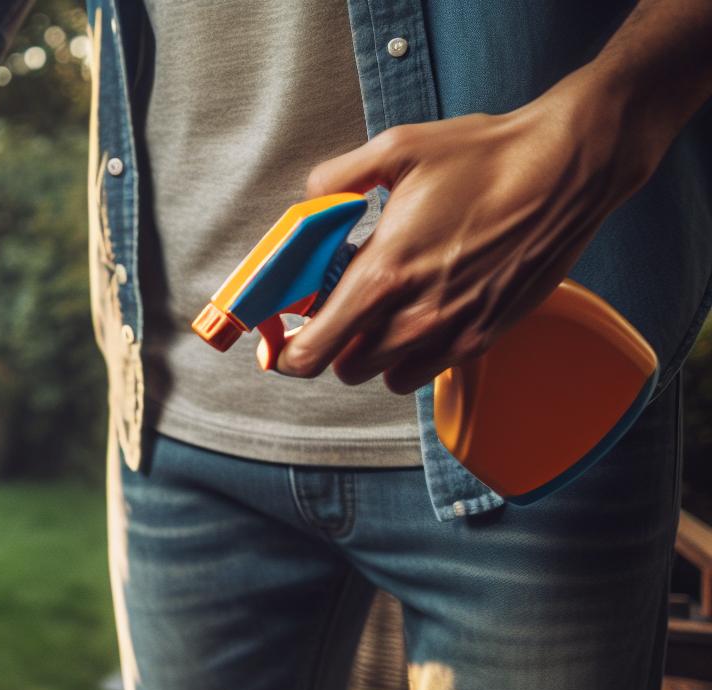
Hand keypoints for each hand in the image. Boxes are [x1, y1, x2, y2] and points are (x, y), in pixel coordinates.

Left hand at [276, 80, 660, 393]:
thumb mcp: (396, 149)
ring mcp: (452, 331)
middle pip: (342, 368)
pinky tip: (418, 315)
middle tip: (340, 304)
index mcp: (383, 274)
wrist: (567, 168)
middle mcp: (415, 316)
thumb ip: (335, 179)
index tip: (287, 329)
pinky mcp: (484, 337)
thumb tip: (310, 202)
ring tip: (381, 308)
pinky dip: (410, 356)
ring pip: (382, 375)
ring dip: (370, 351)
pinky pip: (424, 373)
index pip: (311, 352)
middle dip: (331, 341)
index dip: (287, 349)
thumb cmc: (486, 157)